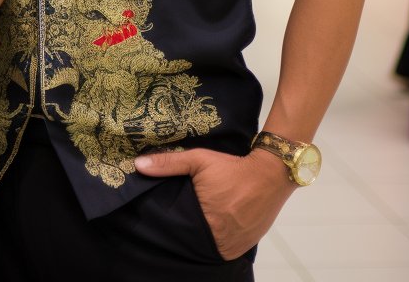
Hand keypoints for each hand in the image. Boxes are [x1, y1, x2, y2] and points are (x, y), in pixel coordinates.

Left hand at [135, 147, 292, 260]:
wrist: (270, 175)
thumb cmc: (231, 167)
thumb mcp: (198, 160)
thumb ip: (168, 163)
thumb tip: (138, 166)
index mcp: (206, 222)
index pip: (178, 231)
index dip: (169, 225)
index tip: (162, 216)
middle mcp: (221, 240)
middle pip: (192, 241)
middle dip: (184, 231)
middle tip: (177, 218)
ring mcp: (234, 246)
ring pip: (207, 247)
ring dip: (200, 237)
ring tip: (191, 223)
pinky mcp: (245, 247)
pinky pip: (223, 248)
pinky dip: (215, 240)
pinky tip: (208, 227)